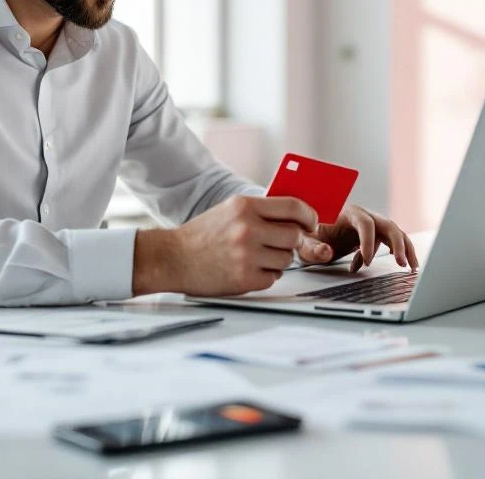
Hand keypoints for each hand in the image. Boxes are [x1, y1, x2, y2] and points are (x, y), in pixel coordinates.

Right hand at [131, 195, 317, 296]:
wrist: (173, 258)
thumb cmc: (202, 234)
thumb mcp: (229, 210)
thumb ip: (260, 211)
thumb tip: (297, 216)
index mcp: (244, 206)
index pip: (293, 206)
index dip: (308, 215)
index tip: (311, 222)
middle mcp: (247, 228)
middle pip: (294, 235)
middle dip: (290, 241)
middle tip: (279, 243)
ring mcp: (246, 255)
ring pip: (286, 259)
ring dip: (277, 260)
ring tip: (256, 256)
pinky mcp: (244, 278)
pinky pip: (273, 278)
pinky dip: (265, 275)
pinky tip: (248, 269)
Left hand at [296, 203, 418, 273]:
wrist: (308, 232)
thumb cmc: (306, 234)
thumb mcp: (304, 242)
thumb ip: (312, 248)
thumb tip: (327, 253)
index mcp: (346, 212)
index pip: (365, 223)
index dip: (369, 241)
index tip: (367, 261)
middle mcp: (362, 215)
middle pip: (387, 224)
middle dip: (397, 243)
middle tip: (401, 263)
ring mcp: (369, 225)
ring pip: (393, 233)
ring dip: (404, 248)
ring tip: (410, 267)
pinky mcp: (372, 235)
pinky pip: (388, 242)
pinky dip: (397, 253)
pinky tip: (395, 266)